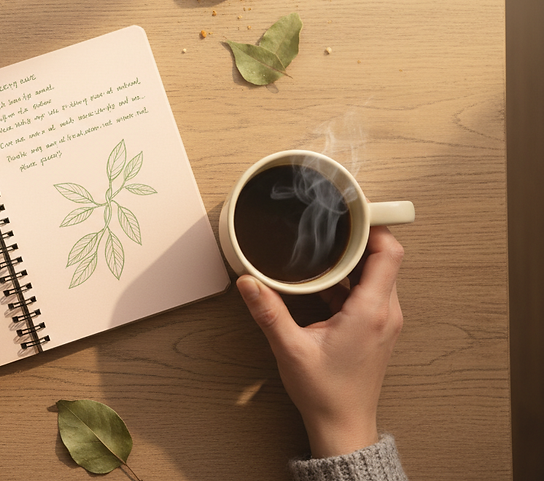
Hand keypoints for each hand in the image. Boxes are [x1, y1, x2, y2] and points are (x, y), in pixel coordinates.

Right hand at [237, 226, 403, 457]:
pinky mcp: (377, 328)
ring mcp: (384, 321)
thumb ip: (268, 312)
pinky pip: (370, 291)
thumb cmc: (324, 392)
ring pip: (378, 274)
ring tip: (326, 246)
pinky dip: (351, 279)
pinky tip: (324, 280)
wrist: (343, 425)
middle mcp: (385, 312)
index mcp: (370, 312)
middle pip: (385, 258)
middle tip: (332, 222)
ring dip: (355, 259)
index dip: (375, 227)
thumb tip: (248, 282)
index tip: (352, 212)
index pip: (389, 253)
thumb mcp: (290, 349)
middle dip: (360, 237)